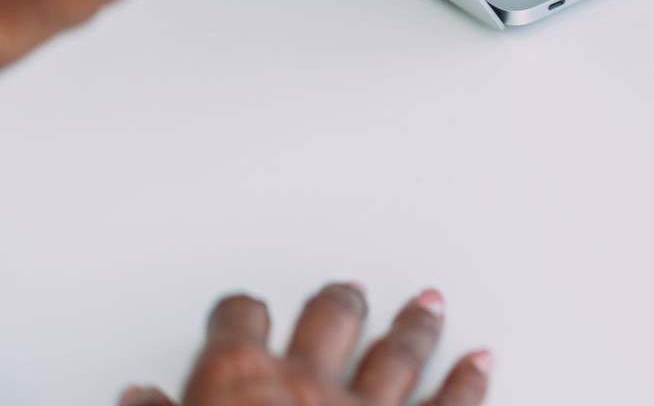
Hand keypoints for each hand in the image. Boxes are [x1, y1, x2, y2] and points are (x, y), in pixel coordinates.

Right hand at [118, 283, 490, 405]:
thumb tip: (138, 399)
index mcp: (238, 383)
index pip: (237, 323)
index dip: (238, 314)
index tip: (240, 310)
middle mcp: (307, 384)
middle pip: (329, 319)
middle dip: (337, 304)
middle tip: (344, 292)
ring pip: (397, 351)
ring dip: (412, 327)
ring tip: (426, 304)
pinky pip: (452, 402)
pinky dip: (468, 380)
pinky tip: (481, 361)